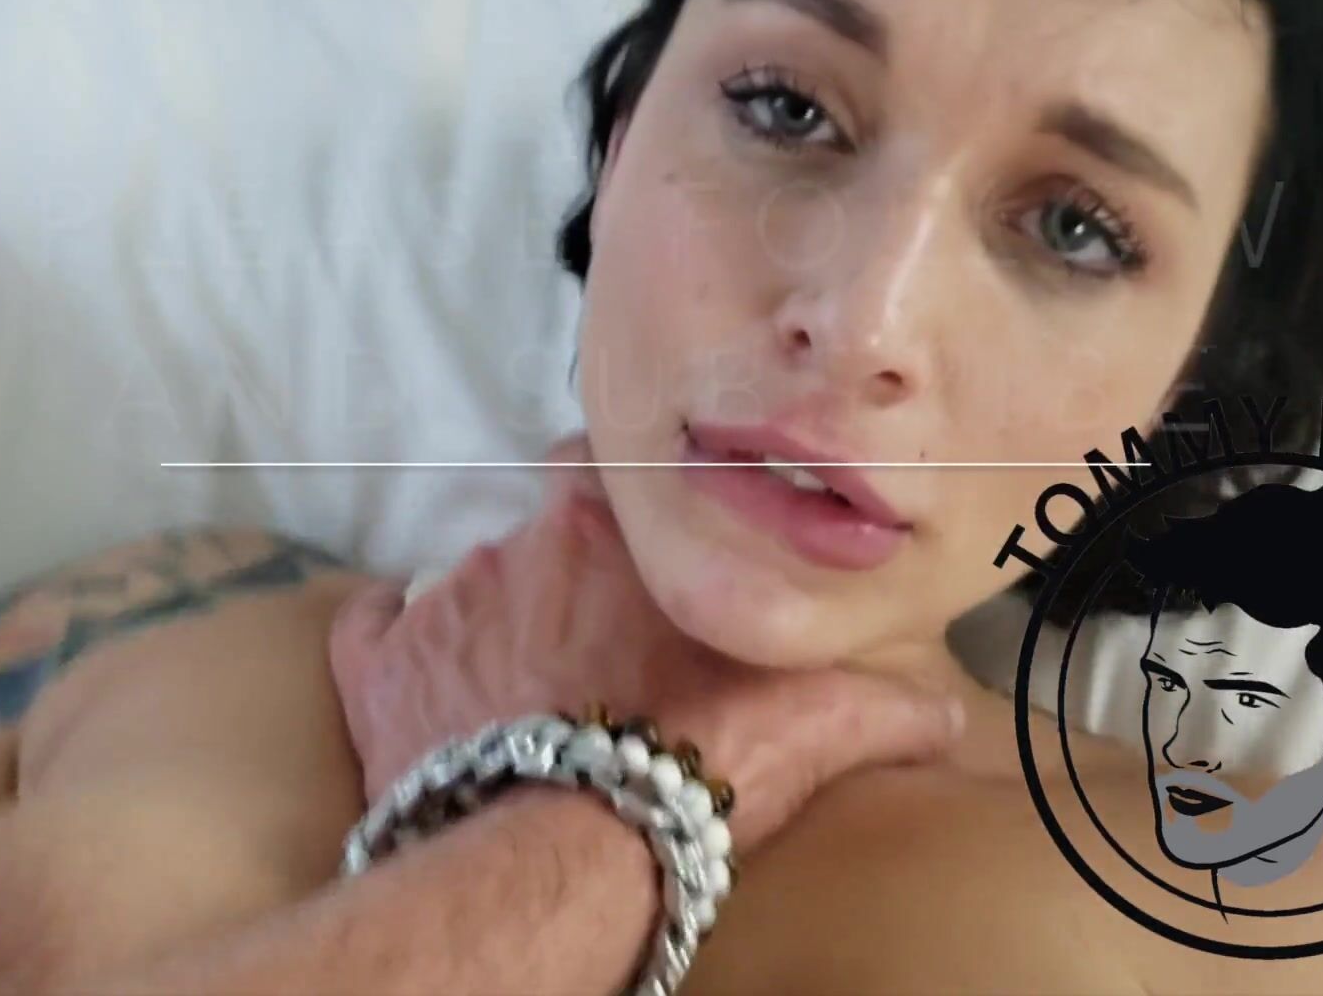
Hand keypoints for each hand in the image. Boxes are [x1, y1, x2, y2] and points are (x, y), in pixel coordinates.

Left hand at [327, 434, 965, 853]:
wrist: (568, 856)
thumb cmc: (699, 768)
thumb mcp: (820, 723)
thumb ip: (888, 702)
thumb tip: (949, 714)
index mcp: (618, 529)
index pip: (613, 465)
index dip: (627, 504)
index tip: (643, 544)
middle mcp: (526, 541)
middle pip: (542, 532)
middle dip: (566, 576)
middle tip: (596, 644)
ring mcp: (444, 600)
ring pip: (470, 586)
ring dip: (496, 624)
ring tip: (528, 690)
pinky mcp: (381, 668)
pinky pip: (374, 629)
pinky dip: (397, 648)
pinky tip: (431, 684)